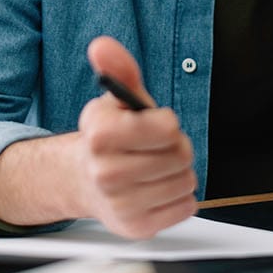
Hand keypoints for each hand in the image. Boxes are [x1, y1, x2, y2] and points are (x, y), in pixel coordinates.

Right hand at [71, 36, 197, 239]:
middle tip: (155, 148)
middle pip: (180, 155)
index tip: (154, 124)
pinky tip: (156, 189)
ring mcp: (120, 202)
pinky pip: (186, 206)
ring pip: (186, 181)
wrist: (86, 181)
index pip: (166, 128)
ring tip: (154, 169)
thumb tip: (103, 46)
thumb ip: (117, 70)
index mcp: (98, 134)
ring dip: (177, 172)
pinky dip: (178, 197)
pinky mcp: (136, 226)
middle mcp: (105, 171)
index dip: (165, 123)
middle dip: (175, 148)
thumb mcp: (114, 102)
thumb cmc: (109, 140)